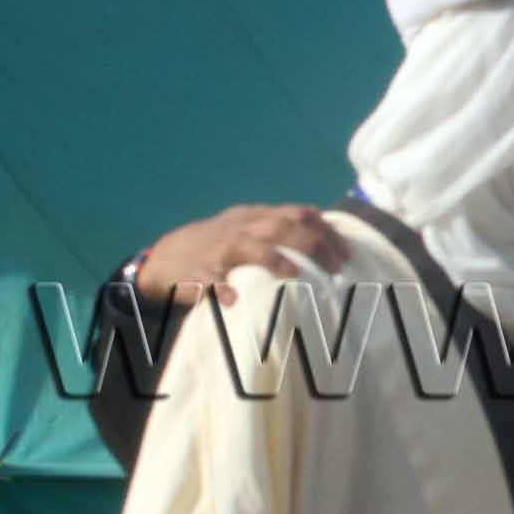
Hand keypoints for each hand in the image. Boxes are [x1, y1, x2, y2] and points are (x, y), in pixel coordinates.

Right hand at [137, 204, 349, 306]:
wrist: (166, 257)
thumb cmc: (220, 245)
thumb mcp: (250, 227)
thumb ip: (283, 227)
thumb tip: (326, 231)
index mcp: (255, 217)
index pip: (298, 214)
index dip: (326, 231)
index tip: (347, 253)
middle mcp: (240, 229)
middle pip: (280, 227)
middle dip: (311, 244)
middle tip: (335, 267)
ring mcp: (218, 250)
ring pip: (245, 246)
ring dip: (270, 257)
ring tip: (291, 271)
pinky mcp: (197, 274)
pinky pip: (208, 281)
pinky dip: (220, 289)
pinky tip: (233, 298)